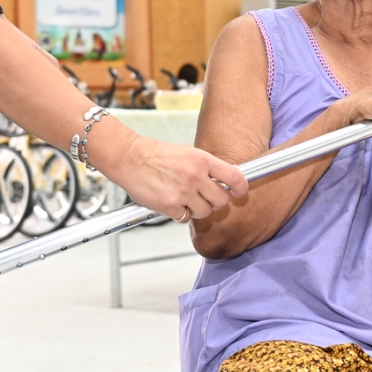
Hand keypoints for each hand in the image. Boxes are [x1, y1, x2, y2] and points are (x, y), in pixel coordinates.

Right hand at [91, 127, 247, 219]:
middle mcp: (195, 176)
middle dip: (216, 202)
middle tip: (206, 197)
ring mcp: (183, 192)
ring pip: (205, 212)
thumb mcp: (188, 154)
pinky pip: (186, 218)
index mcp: (202, 160)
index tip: (239, 192)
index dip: (240, 188)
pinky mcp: (170, 206)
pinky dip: (181, 214)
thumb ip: (207, 167)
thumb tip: (225, 182)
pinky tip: (173, 203)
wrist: (131, 158)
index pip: (234, 177)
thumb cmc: (157, 155)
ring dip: (198, 209)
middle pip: (221, 200)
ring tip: (186, 199)